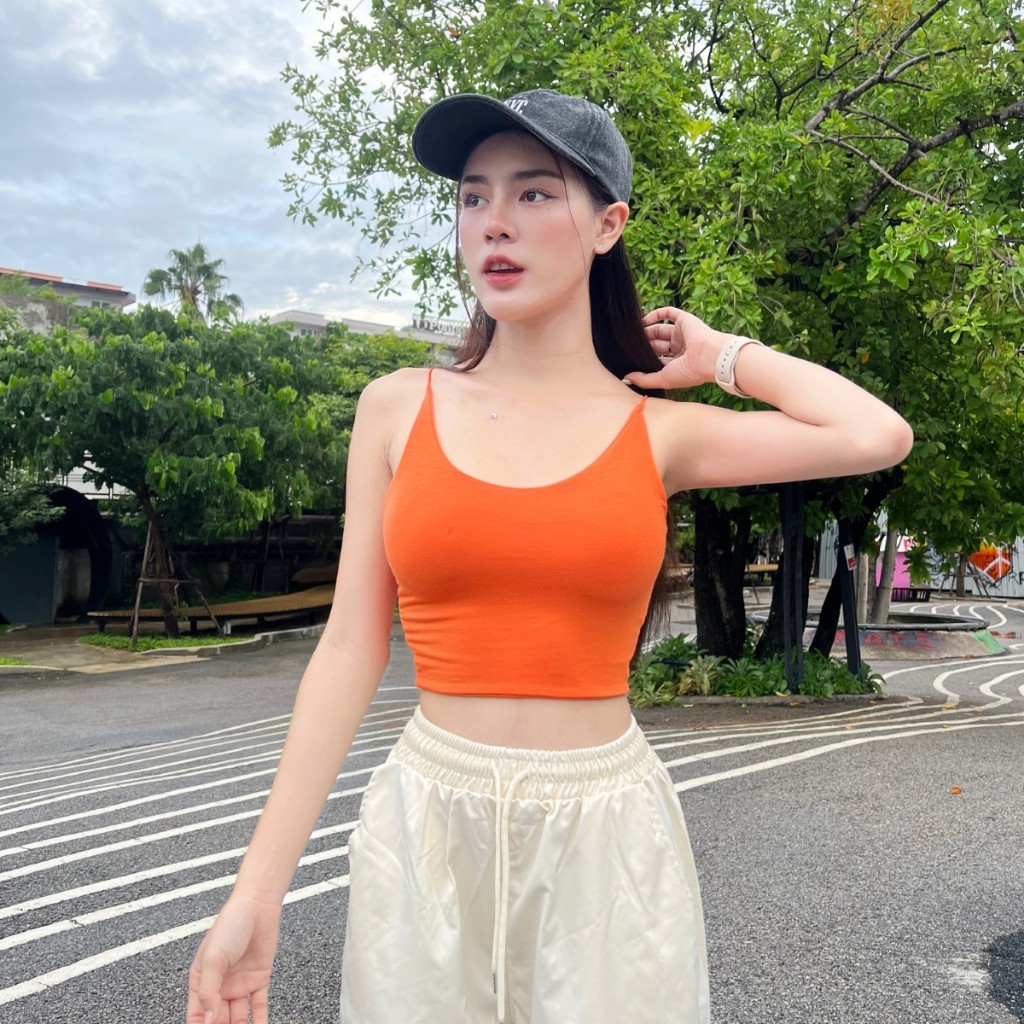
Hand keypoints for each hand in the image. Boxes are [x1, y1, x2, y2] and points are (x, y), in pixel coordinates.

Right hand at [186, 892, 281, 1023]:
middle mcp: (220, 987)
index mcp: (201, 982)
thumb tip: (208, 1021)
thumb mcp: (213, 958)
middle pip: (218, 1020)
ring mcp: (239, 985)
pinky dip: (259, 1021)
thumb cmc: (230, 926)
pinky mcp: (258, 980)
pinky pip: (258, 1007)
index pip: (197, 1016)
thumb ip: (209, 991)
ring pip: (238, 1018)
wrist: (258, 906)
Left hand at [624, 306, 724, 390]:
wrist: (708, 357)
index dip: (645, 358)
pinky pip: (669, 312)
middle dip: (645, 344)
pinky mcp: (685, 320)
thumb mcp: (663, 379)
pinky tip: (643, 320)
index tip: (631, 359)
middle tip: (628, 345)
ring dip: (647, 330)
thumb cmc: (689, 372)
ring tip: (631, 333)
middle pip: (657, 343)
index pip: (658, 359)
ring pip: (660, 329)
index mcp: (679, 363)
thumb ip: (644, 380)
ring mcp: (682, 333)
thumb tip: (626, 379)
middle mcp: (681, 348)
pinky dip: (656, 314)